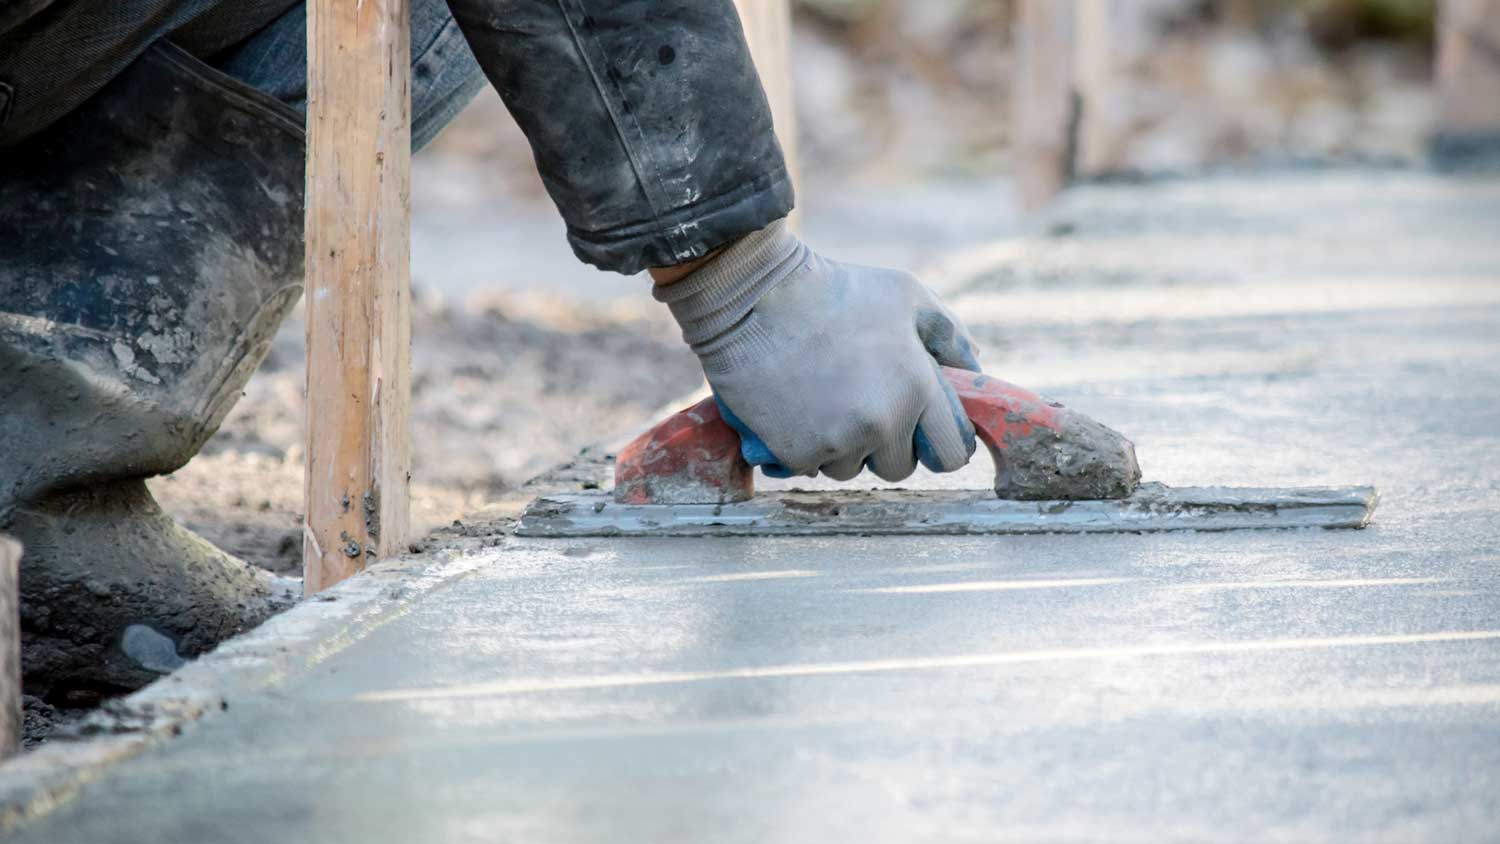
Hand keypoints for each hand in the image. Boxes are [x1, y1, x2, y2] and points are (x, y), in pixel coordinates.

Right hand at [653, 220, 979, 480]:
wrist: (751, 298)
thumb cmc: (835, 289)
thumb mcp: (906, 295)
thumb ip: (949, 335)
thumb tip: (975, 369)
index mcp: (917, 389)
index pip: (952, 453)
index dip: (939, 444)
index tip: (923, 433)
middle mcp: (882, 423)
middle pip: (899, 468)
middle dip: (887, 444)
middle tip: (863, 404)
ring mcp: (836, 442)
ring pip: (852, 469)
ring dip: (843, 445)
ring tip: (824, 397)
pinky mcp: (795, 453)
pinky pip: (812, 467)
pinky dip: (805, 446)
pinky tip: (797, 406)